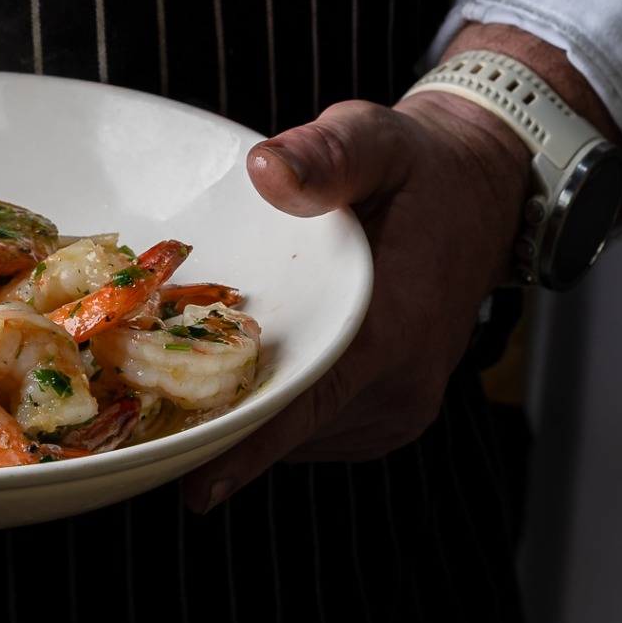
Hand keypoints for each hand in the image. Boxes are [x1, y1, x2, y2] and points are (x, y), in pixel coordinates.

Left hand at [180, 89, 528, 513]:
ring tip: (173, 378)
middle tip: (138, 411)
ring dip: (247, 414)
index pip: (313, 401)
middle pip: (295, 426)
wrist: (482, 193)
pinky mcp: (389, 410)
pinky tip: (232, 370)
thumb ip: (323, 153)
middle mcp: (402, 384)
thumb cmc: (420, 165)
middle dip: (222, 422)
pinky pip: (318, 426)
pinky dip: (276, 407)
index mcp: (394, 326)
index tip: (196, 485)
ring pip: (302, 434)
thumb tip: (266, 169)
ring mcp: (398, 406)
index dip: (253, 445)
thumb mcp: (373, 136)